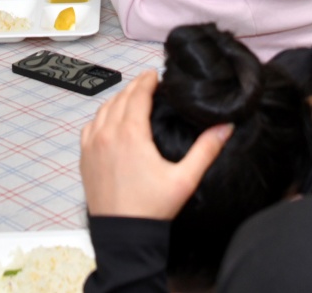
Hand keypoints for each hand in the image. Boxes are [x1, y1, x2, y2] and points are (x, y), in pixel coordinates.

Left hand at [80, 71, 232, 219]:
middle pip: (120, 99)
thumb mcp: (184, 179)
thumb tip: (225, 127)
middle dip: (134, 87)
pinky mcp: (85, 158)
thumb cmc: (152, 208)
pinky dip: (101, 117)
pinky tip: (109, 121)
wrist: (123, 237)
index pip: (137, 95)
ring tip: (131, 97)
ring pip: (103, 110)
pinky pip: (90, 127)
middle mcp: (107, 134)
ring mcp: (92, 146)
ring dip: (117, 100)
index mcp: (130, 134)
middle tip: (147, 82)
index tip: (155, 75)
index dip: (147, 81)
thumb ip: (206, 150)